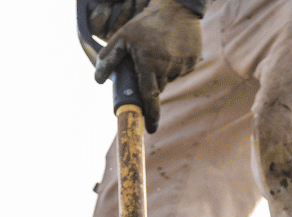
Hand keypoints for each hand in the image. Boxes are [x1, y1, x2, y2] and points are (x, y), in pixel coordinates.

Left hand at [94, 0, 201, 132]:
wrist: (177, 8)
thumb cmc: (146, 23)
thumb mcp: (123, 36)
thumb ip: (110, 58)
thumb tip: (98, 79)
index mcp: (148, 63)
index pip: (149, 96)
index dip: (150, 114)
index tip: (150, 129)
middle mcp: (166, 67)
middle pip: (157, 87)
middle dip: (151, 80)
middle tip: (147, 60)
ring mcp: (182, 65)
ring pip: (169, 79)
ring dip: (162, 71)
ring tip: (160, 50)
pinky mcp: (192, 62)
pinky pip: (180, 71)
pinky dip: (174, 65)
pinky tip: (172, 49)